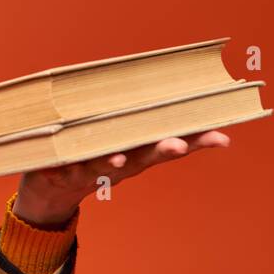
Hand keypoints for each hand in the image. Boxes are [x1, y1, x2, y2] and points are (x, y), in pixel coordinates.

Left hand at [12, 129, 232, 227]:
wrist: (51, 193)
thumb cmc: (90, 155)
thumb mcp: (117, 134)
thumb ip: (135, 116)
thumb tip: (160, 79)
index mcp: (135, 151)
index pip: (170, 144)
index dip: (195, 141)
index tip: (221, 137)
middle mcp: (119, 163)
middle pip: (144, 157)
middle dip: (161, 150)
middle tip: (178, 144)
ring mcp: (89, 170)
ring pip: (103, 165)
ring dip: (112, 162)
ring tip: (118, 158)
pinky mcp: (60, 174)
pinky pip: (63, 171)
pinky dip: (66, 169)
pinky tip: (63, 165)